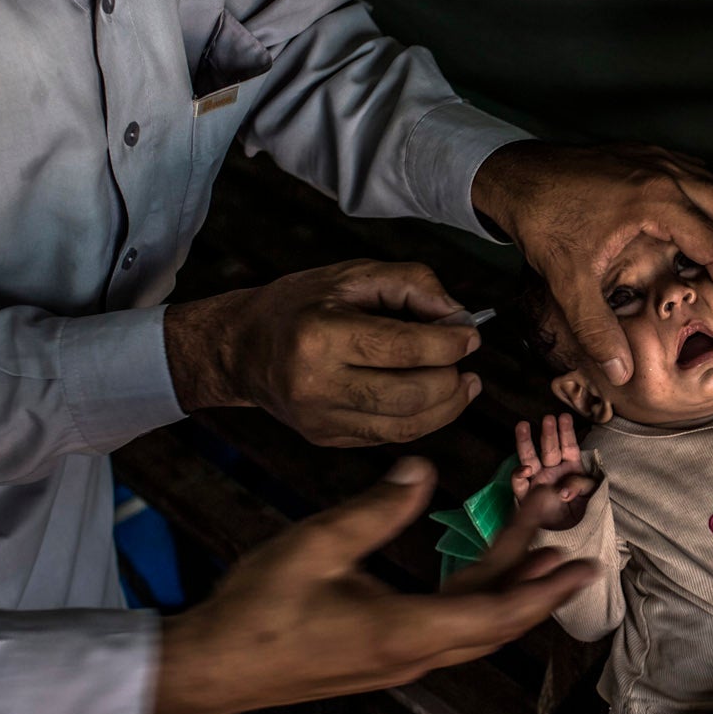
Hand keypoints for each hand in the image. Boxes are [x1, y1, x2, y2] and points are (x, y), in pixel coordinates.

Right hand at [151, 457, 597, 713]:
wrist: (211, 668)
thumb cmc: (256, 611)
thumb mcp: (317, 545)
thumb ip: (378, 508)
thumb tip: (424, 469)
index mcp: (404, 631)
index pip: (496, 614)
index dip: (545, 590)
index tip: (584, 565)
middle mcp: (411, 655)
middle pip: (495, 622)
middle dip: (537, 580)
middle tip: (570, 536)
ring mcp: (396, 661)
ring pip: (472, 629)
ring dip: (508, 591)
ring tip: (541, 550)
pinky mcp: (381, 658)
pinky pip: (448, 632)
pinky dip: (476, 601)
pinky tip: (478, 576)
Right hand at [164, 260, 480, 445]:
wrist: (241, 348)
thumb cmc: (302, 304)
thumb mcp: (352, 275)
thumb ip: (412, 285)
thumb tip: (459, 318)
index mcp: (320, 336)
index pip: (403, 348)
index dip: (449, 344)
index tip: (471, 335)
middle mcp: (317, 384)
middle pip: (409, 395)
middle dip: (452, 380)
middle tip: (468, 364)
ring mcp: (320, 419)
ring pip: (405, 426)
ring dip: (447, 407)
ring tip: (464, 384)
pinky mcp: (325, 438)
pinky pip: (388, 436)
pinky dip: (421, 419)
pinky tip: (434, 399)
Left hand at [472, 140, 712, 383]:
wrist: (515, 174)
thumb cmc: (542, 221)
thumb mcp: (568, 282)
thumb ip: (598, 329)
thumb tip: (621, 373)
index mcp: (657, 201)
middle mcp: (668, 174)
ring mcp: (661, 160)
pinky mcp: (650, 156)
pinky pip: (700, 178)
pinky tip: (705, 231)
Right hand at [511, 415, 593, 525]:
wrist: (570, 537)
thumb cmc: (583, 512)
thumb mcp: (591, 497)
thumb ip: (581, 486)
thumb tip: (562, 491)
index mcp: (571, 467)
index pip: (569, 447)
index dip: (566, 433)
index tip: (564, 417)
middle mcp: (552, 471)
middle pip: (549, 449)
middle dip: (548, 433)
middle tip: (547, 418)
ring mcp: (537, 481)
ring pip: (529, 458)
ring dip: (525, 442)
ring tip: (523, 426)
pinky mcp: (526, 496)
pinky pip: (519, 483)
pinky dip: (519, 474)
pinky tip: (525, 468)